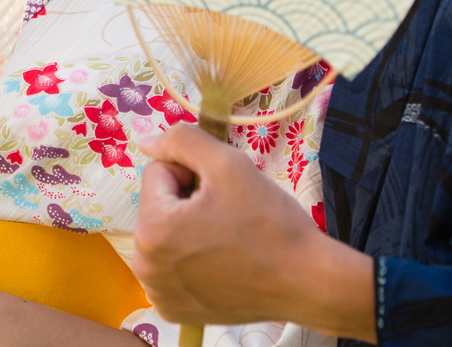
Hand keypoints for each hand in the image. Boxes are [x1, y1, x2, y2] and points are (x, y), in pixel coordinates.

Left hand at [131, 125, 374, 342]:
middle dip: (188, 202)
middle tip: (228, 217)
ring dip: (188, 230)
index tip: (222, 192)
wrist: (307, 282)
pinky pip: (172, 267)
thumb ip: (181, 140)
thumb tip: (145, 139)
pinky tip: (222, 265)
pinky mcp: (174, 311)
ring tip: (227, 240)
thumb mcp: (228, 163)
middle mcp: (146, 267)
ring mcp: (159, 293)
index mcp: (152, 229)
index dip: (193, 173)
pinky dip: (191, 261)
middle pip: (158, 206)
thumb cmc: (270, 222)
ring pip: (164, 235)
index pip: (157, 173)